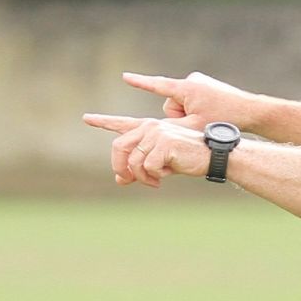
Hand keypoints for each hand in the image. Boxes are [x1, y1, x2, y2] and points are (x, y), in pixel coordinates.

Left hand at [82, 113, 209, 186]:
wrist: (213, 157)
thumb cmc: (188, 160)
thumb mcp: (160, 164)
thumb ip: (140, 168)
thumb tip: (119, 180)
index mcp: (149, 128)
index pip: (122, 126)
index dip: (103, 122)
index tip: (87, 118)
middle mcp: (151, 127)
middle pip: (119, 147)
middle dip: (120, 167)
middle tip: (127, 180)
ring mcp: (158, 133)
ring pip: (133, 161)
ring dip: (142, 177)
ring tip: (155, 182)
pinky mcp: (165, 144)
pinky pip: (148, 167)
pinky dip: (154, 177)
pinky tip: (168, 175)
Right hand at [122, 71, 255, 130]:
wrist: (252, 111)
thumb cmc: (224, 120)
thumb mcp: (194, 128)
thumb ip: (171, 129)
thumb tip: (152, 131)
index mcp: (186, 89)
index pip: (157, 85)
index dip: (139, 83)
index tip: (124, 77)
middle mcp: (191, 81)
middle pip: (172, 106)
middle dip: (181, 117)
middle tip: (200, 121)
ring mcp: (199, 82)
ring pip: (183, 105)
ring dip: (190, 116)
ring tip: (209, 118)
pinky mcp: (206, 85)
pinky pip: (192, 101)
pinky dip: (198, 110)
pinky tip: (213, 113)